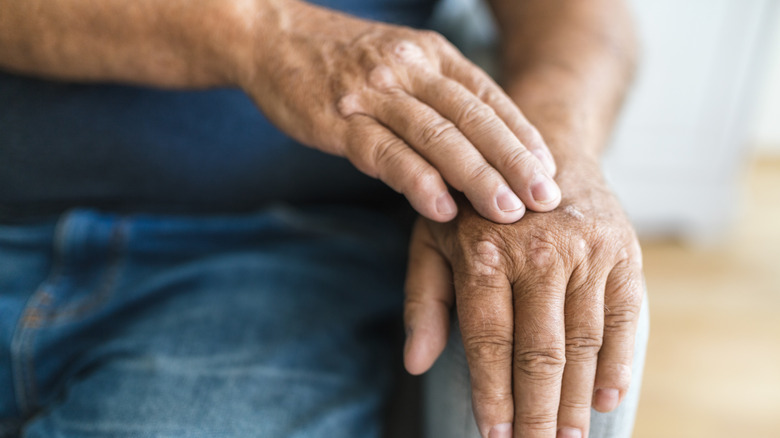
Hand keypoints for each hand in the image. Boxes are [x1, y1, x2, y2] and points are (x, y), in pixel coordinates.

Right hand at [238, 0, 559, 222]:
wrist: (272, 36)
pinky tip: (441, 209)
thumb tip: (483, 148)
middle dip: (514, 161)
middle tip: (545, 200)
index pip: (490, 97)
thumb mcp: (401, 64)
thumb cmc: (343, 61)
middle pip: (473, 118)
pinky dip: (417, 181)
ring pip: (437, 136)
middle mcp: (410, 68)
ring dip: (476, 177)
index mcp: (432, 55)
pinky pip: (386, 153)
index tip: (550, 172)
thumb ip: (439, 98)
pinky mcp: (340, 119)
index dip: (523, 136)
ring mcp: (374, 92)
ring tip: (506, 212)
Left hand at [403, 161, 643, 436]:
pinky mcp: (622, 252)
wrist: (543, 148)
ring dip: (574, 401)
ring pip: (581, 344)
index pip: (488, 341)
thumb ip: (424, 299)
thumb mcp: (432, 239)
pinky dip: (617, 364)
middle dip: (535, 413)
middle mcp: (537, 251)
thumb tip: (416, 362)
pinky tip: (605, 400)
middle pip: (538, 353)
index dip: (491, 395)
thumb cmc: (477, 207)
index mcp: (483, 252)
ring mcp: (585, 252)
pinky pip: (623, 320)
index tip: (493, 437)